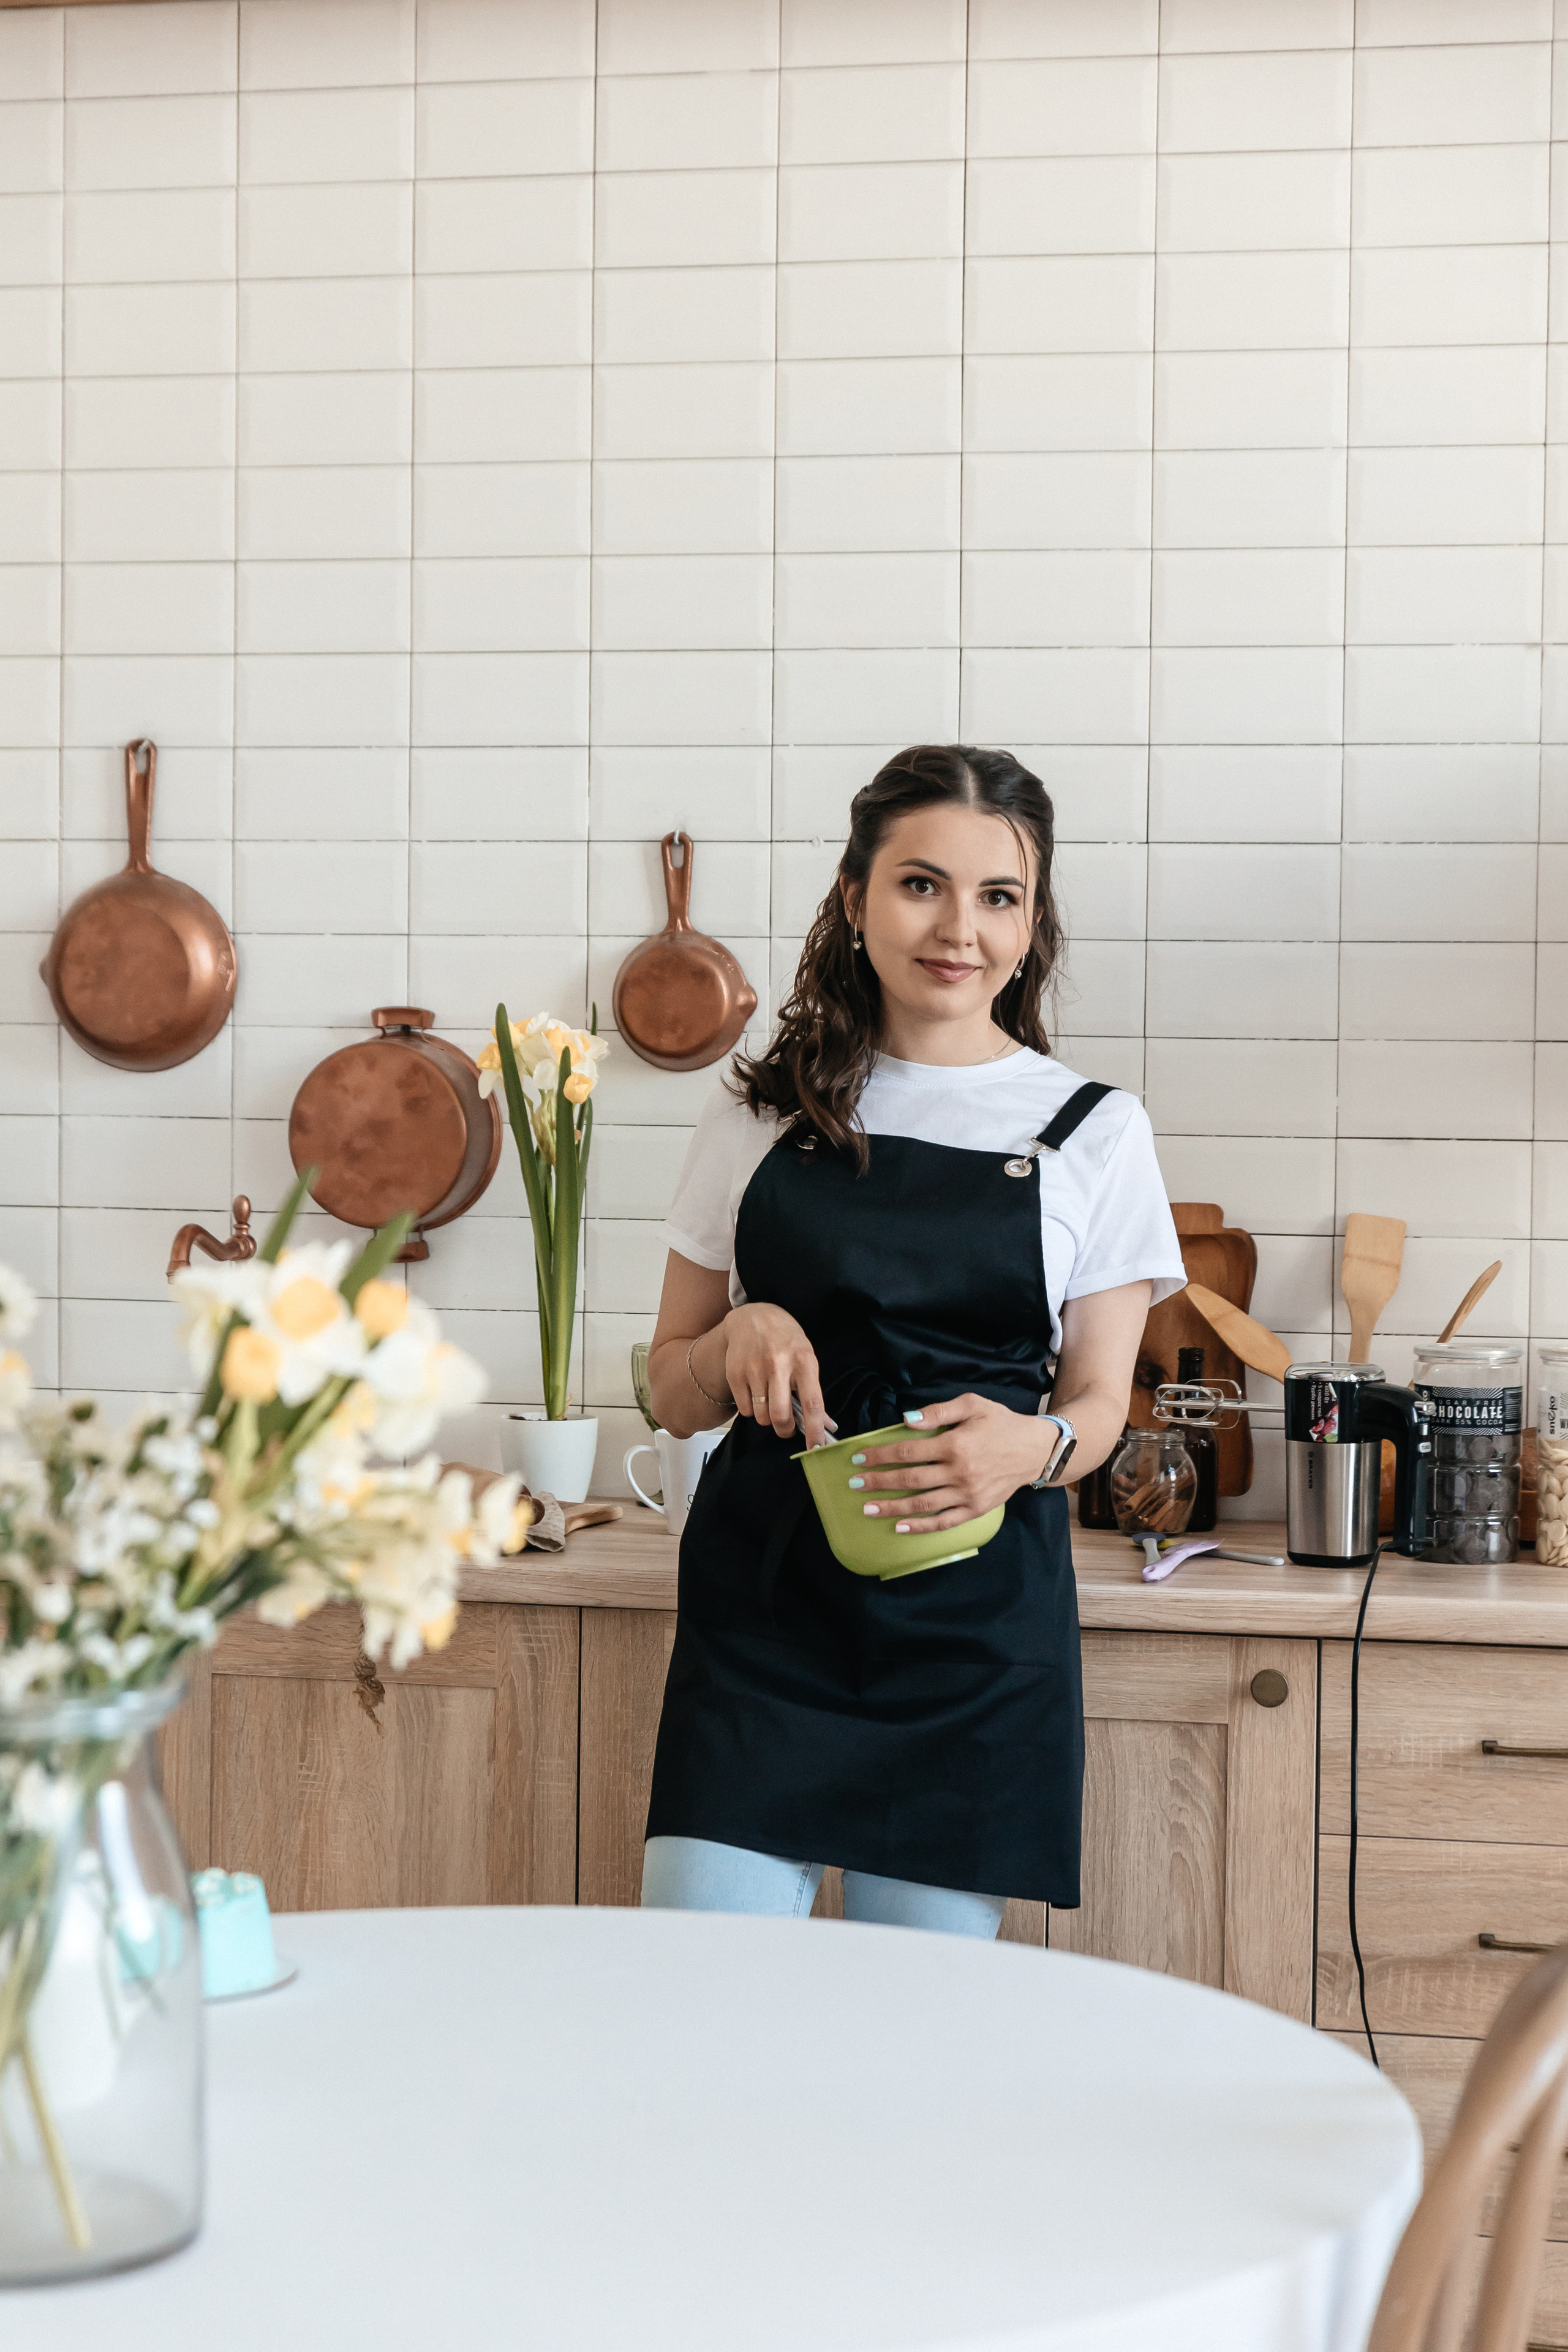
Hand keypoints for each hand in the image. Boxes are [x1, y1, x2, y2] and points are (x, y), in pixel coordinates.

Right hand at [721, 1304, 831, 1446]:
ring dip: (766, 1418)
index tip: (816, 1448)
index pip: (812, 1403)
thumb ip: (812, 1391)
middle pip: (780, 1416)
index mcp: (804, 1361)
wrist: (753, 1317)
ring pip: (761, 1416)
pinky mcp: (735, 1373)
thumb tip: (824, 1425)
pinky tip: (755, 1392)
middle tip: (786, 1427)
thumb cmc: (785, 1340)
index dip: (815, 1430)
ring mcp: (754, 1369)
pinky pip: (744, 1409)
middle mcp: (779, 1364)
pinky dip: (751, 1409)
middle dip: (784, 1430)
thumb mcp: (806, 1357)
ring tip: (769, 1401)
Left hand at [848, 1394, 1054, 1534]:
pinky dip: (921, 1527)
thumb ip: (938, 1411)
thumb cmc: (1001, 1423)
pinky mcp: (976, 1509)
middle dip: (878, 1482)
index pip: (908, 1451)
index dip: (880, 1455)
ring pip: (923, 1504)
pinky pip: (944, 1522)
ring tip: (868, 1509)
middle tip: (854, 1485)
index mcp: (955, 1444)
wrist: (1035, 1449)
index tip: (858, 1458)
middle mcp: (960, 1472)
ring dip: (892, 1508)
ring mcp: (968, 1494)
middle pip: (910, 1480)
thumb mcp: (972, 1404)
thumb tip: (907, 1419)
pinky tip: (901, 1527)